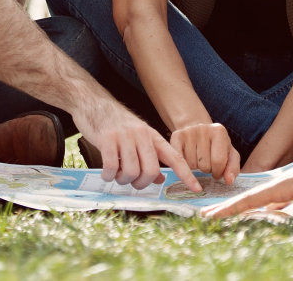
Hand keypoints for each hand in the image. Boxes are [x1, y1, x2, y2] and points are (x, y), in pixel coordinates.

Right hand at [72, 92, 201, 191]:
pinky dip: (109, 176)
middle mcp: (141, 135)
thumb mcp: (138, 138)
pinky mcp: (107, 139)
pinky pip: (112, 167)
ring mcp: (124, 136)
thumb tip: (160, 180)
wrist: (94, 103)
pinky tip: (106, 173)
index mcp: (152, 136)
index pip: (175, 157)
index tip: (197, 189)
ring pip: (132, 172)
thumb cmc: (117, 125)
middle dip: (142, 183)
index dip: (187, 174)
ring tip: (117, 175)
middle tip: (132, 182)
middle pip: (151, 171)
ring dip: (123, 180)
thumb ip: (151, 157)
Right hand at [169, 122, 240, 184]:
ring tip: (198, 161)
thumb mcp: (230, 155)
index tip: (217, 171)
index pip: (218, 161)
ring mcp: (188, 132)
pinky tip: (188, 162)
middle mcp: (202, 128)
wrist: (200, 132)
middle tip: (207, 164)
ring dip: (195, 169)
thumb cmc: (216, 147)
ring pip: (191, 166)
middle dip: (206, 170)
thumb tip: (229, 180)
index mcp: (219, 131)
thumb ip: (233, 168)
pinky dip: (183, 168)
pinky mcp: (176, 136)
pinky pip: (179, 161)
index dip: (218, 172)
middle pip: (204, 164)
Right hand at [203, 125, 292, 219]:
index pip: (249, 200)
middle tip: (203, 219)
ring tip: (222, 220)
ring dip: (240, 212)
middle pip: (247, 201)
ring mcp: (286, 192)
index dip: (229, 209)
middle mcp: (279, 188)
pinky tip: (256, 220)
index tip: (209, 215)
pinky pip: (271, 208)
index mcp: (281, 186)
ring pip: (258, 205)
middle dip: (226, 210)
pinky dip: (258, 213)